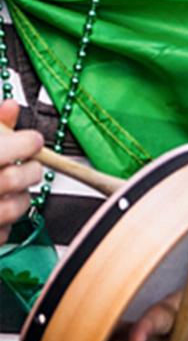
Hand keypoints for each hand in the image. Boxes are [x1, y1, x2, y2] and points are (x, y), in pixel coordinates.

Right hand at [0, 100, 42, 244]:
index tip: (32, 140)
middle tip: (29, 164)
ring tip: (13, 188)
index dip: (25, 143)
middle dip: (31, 169)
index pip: (2, 151)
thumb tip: (9, 108)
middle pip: (14, 179)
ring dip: (22, 196)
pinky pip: (3, 233)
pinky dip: (5, 222)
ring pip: (15, 207)